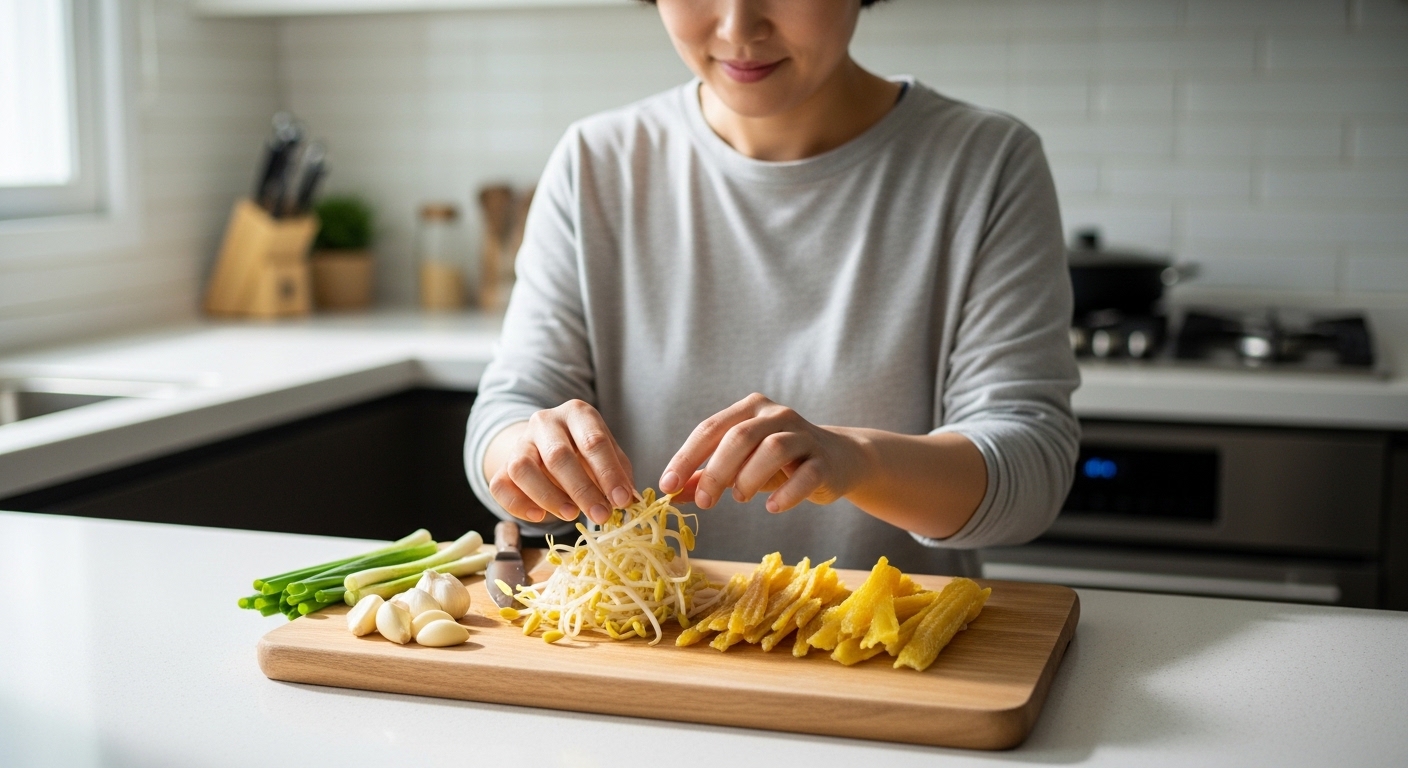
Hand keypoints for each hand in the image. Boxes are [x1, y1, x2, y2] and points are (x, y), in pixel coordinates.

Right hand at [483, 400, 634, 524]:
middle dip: (582, 490)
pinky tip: (539, 516)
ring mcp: (520, 442)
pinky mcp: (502, 465)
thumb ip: (619, 474)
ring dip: (548, 496)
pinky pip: (500, 485)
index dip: (608, 473)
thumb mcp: (608, 454)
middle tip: (600, 515)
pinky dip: (518, 504)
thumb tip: (629, 500)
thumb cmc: (584, 451)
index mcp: (577, 413)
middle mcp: (545, 422)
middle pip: (558, 455)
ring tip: (571, 515)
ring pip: (523, 468)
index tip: (621, 500)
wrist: (547, 444)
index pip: (593, 441)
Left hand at [658, 393, 869, 513]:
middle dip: (716, 471)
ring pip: (773, 449)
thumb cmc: (779, 463)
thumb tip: (672, 494)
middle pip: (740, 437)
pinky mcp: (824, 461)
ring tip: (740, 498)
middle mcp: (776, 415)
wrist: (837, 459)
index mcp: (749, 409)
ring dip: (749, 478)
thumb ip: (706, 476)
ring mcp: (803, 435)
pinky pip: (806, 474)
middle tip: (705, 502)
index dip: (686, 457)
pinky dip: (787, 493)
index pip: (710, 429)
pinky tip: (773, 507)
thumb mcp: (740, 465)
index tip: (667, 485)